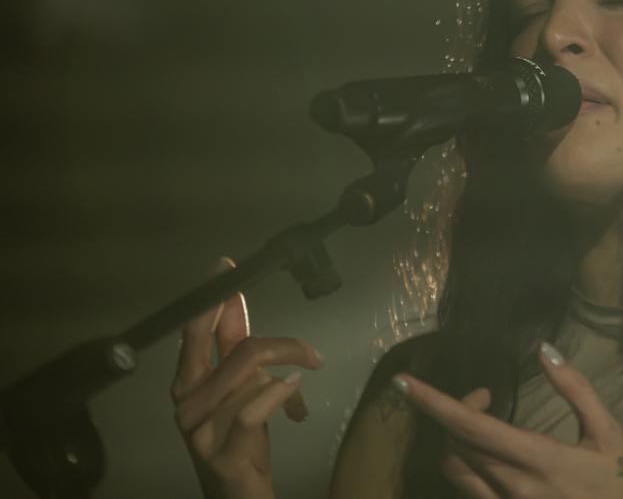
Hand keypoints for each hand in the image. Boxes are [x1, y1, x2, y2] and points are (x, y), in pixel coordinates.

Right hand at [171, 257, 324, 498]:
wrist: (238, 497)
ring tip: (300, 400)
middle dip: (283, 345)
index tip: (227, 268)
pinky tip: (297, 401)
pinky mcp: (223, 455)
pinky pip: (252, 411)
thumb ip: (233, 348)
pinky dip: (280, 398)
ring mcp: (200, 431)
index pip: (196, 331)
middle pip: (238, 350)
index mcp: (187, 382)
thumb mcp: (236, 390)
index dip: (213, 299)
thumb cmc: (237, 440)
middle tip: (313, 354)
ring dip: (288, 381)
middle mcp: (186, 403)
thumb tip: (233, 300)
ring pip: (253, 378)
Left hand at [395, 342, 622, 498]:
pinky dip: (469, 467)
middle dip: (458, 412)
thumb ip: (576, 390)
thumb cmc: (617, 486)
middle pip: (458, 443)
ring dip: (459, 442)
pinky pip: (471, 491)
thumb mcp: (607, 433)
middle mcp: (513, 487)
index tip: (403, 383)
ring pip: (457, 470)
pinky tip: (490, 457)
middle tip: (483, 396)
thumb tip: (544, 351)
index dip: (433, 403)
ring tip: (482, 427)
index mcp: (538, 458)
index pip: (471, 427)